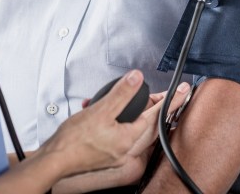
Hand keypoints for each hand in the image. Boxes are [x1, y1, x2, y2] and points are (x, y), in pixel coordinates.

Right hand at [53, 81, 191, 193]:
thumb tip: (136, 78)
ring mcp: (118, 154)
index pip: (156, 115)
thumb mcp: (100, 110)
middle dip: (161, 109)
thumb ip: (121, 93)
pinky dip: (128, 125)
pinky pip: (127, 137)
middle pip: (152, 126)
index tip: (183, 90)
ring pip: (139, 132)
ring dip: (145, 116)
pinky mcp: (109, 155)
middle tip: (169, 96)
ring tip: (146, 103)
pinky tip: (120, 118)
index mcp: (128, 138)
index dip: (171, 100)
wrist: (56, 161)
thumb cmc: (73, 141)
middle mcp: (127, 149)